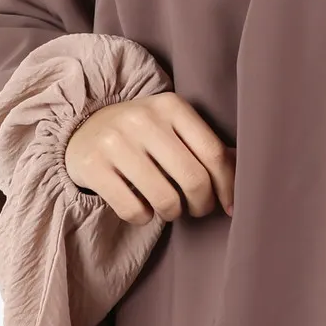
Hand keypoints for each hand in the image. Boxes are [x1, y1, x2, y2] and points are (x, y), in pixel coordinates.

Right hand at [63, 90, 235, 224]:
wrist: (82, 128)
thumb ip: (205, 147)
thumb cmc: (142, 134)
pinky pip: (133, 210)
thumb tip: (243, 178)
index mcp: (171, 106)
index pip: (214, 153)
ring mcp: (115, 142)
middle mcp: (143, 119)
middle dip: (201, 204)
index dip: (228, 186)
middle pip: (193, 179)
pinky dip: (144, 218)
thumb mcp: (173, 127)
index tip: (229, 205)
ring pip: (165, 199)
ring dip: (172, 213)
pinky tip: (142, 209)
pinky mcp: (92, 166)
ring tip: (169, 209)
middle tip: (196, 208)